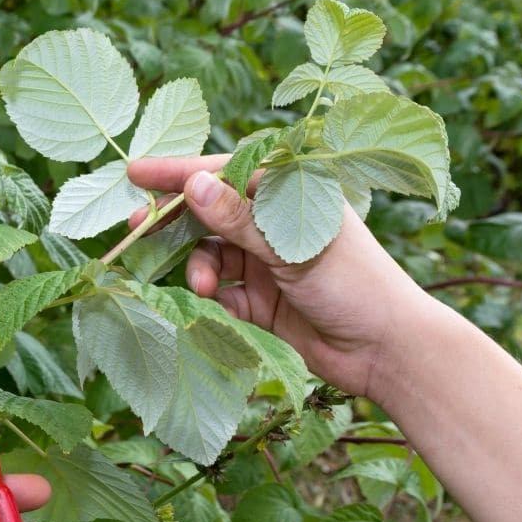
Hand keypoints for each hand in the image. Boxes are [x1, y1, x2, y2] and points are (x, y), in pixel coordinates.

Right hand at [128, 156, 433, 397]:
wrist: (385, 350)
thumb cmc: (354, 283)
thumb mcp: (291, 247)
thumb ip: (239, 219)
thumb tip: (194, 184)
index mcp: (290, 193)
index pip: (226, 172)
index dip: (179, 172)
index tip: (135, 174)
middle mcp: (273, 224)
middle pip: (210, 214)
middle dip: (175, 223)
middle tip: (138, 232)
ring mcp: (265, 263)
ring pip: (211, 256)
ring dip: (199, 269)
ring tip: (204, 287)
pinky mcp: (259, 303)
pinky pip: (221, 294)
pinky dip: (213, 300)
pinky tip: (215, 308)